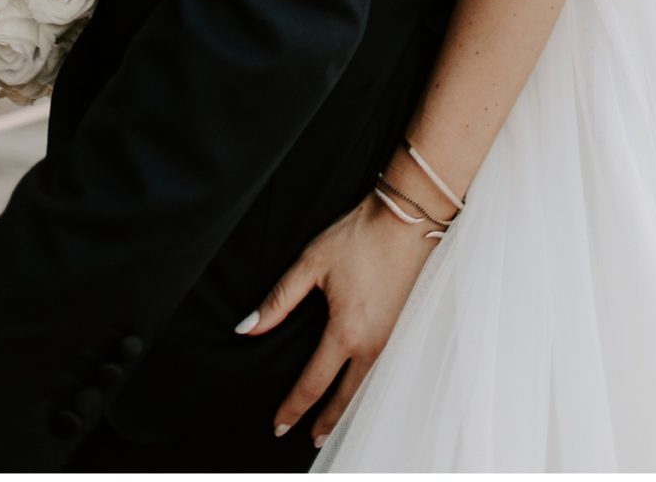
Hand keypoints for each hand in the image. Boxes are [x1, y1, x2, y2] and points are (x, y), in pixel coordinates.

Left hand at [242, 193, 438, 449]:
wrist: (409, 216)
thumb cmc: (360, 235)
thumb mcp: (312, 262)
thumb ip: (279, 300)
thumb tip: (247, 329)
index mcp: (347, 333)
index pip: (314, 384)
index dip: (294, 407)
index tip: (278, 425)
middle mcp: (373, 345)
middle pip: (346, 399)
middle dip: (326, 422)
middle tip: (310, 439)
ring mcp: (395, 339)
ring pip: (368, 389)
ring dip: (350, 409)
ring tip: (333, 422)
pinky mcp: (406, 328)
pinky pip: (384, 373)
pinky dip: (369, 389)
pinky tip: (362, 388)